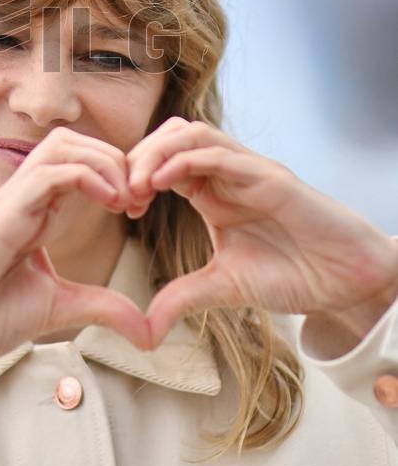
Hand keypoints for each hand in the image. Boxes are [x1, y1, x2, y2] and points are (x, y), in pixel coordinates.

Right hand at [0, 127, 150, 375]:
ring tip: (126, 197)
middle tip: (139, 197)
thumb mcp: (60, 308)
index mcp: (33, 210)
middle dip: (115, 159)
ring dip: (104, 162)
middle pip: (72, 141)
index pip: (77, 161)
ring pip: (61, 146)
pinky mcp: (4, 213)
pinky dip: (88, 177)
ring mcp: (10, 200)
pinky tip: (111, 203)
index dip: (115, 174)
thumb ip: (103, 308)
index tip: (139, 206)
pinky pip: (50, 173)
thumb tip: (149, 332)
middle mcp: (21, 196)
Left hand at [125, 117, 397, 347]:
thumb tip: (144, 332)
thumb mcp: (224, 287)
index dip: (134, 176)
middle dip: (138, 157)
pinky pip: (221, 154)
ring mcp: (248, 170)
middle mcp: (227, 173)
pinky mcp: (270, 177)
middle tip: (120, 193)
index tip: (118, 207)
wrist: (347, 281)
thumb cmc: (293, 274)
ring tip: (136, 184)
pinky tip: (161, 181)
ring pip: (192, 134)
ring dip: (156, 152)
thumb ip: (183, 298)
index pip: (162, 162)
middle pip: (170, 137)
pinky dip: (185, 160)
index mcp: (212, 191)